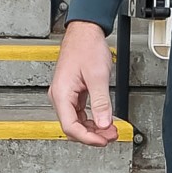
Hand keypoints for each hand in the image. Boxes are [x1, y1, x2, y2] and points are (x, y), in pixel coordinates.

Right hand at [49, 19, 119, 146]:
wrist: (85, 31)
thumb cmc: (87, 47)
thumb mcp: (98, 76)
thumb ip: (101, 102)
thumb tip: (104, 124)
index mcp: (61, 93)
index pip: (70, 127)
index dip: (88, 138)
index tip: (103, 141)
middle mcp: (60, 96)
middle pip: (73, 127)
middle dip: (93, 135)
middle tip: (111, 136)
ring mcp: (65, 95)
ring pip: (77, 121)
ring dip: (94, 128)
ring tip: (111, 130)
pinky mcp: (72, 92)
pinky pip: (80, 112)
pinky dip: (93, 119)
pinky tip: (104, 120)